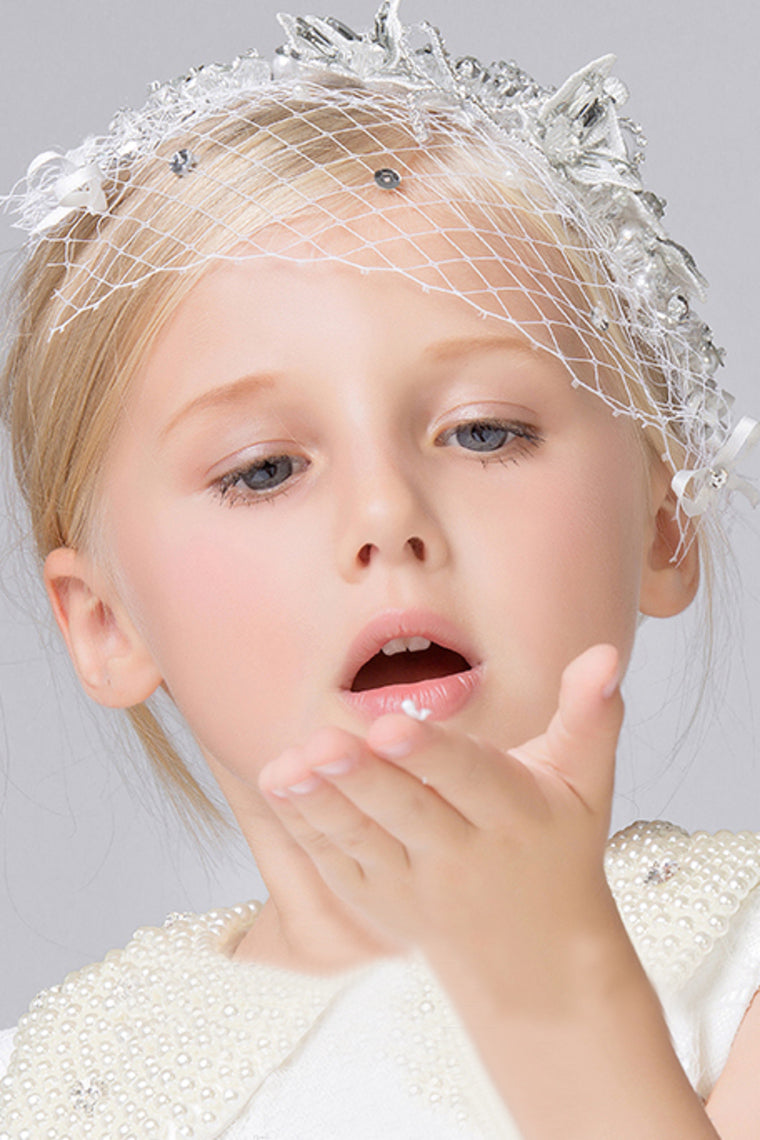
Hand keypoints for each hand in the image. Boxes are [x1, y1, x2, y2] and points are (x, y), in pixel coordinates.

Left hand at [258, 643, 623, 992]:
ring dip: (322, 804)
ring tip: (285, 769)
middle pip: (408, 813)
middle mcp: (463, 854)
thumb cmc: (559, 849)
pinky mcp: (380, 900)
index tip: (391, 726)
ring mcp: (416, 884)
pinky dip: (307, 829)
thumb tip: (607, 651)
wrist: (534, 957)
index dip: (432, 755)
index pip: (471, 780)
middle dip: (364, 779)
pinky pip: (339, 864)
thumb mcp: (587, 784)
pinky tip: (280, 790)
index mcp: (515, 815)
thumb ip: (590, 715)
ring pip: (365, 842)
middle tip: (322, 744)